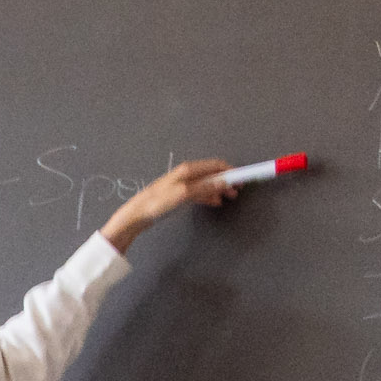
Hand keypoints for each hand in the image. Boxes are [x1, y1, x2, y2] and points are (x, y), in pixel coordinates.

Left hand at [100, 159, 237, 249]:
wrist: (137, 215)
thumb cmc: (158, 203)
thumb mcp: (184, 194)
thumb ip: (205, 187)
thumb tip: (225, 181)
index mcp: (188, 170)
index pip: (215, 165)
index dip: (231, 171)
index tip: (243, 178)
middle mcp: (186, 174)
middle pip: (212, 174)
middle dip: (226, 181)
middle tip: (238, 191)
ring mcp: (182, 184)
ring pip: (206, 184)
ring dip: (219, 189)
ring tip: (229, 198)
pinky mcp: (179, 194)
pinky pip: (199, 192)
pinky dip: (209, 196)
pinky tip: (215, 202)